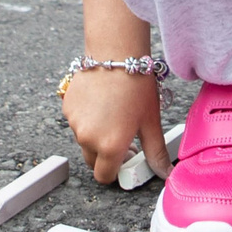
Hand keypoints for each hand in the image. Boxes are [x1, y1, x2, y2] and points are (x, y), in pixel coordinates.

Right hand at [63, 68, 168, 185]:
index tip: (126, 158)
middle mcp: (88, 138)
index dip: (116, 170)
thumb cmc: (136, 86)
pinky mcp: (67, 108)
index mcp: (110, 147)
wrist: (116, 54)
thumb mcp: (151, 122)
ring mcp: (75, 123)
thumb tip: (164, 173)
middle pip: (92, 160)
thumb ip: (155, 152)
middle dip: (105, 155)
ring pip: (84, 140)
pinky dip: (87, 118)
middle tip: (122, 136)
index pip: (104, 176)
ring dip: (96, 135)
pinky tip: (101, 102)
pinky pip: (76, 122)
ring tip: (114, 112)